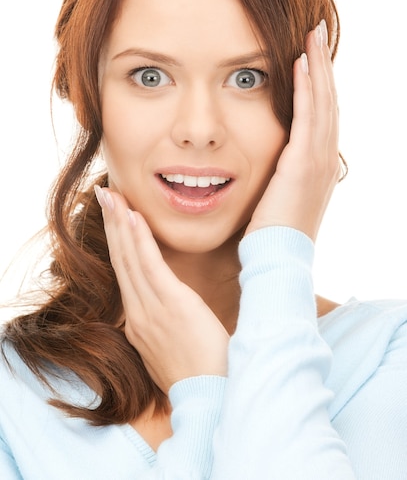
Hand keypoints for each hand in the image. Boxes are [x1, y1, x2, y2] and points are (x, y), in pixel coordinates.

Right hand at [95, 187, 228, 392]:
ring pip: (130, 259)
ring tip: (112, 195)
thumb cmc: (203, 375)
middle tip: (104, 194)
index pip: (125, 276)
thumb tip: (173, 315)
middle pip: (121, 261)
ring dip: (120, 223)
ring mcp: (151, 310)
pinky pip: (150, 265)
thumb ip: (168, 330)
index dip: (118, 244)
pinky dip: (139, 239)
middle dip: (111, 225)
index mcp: (140, 325)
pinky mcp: (171, 304)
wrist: (212, 398)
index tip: (114, 219)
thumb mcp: (175, 352)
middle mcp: (138, 315)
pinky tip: (133, 217)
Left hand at [246, 21, 340, 241]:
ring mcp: (318, 159)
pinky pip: (307, 116)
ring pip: (322, 101)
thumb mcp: (280, 195)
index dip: (319, 83)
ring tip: (312, 35)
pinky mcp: (303, 163)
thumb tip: (271, 162)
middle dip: (322, 64)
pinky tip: (300, 62)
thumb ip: (281, 173)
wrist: (278, 258)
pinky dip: (306, 87)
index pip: (322, 113)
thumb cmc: (272, 232)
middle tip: (317, 31)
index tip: (311, 55)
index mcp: (319, 164)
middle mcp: (324, 157)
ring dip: (317, 66)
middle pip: (327, 100)